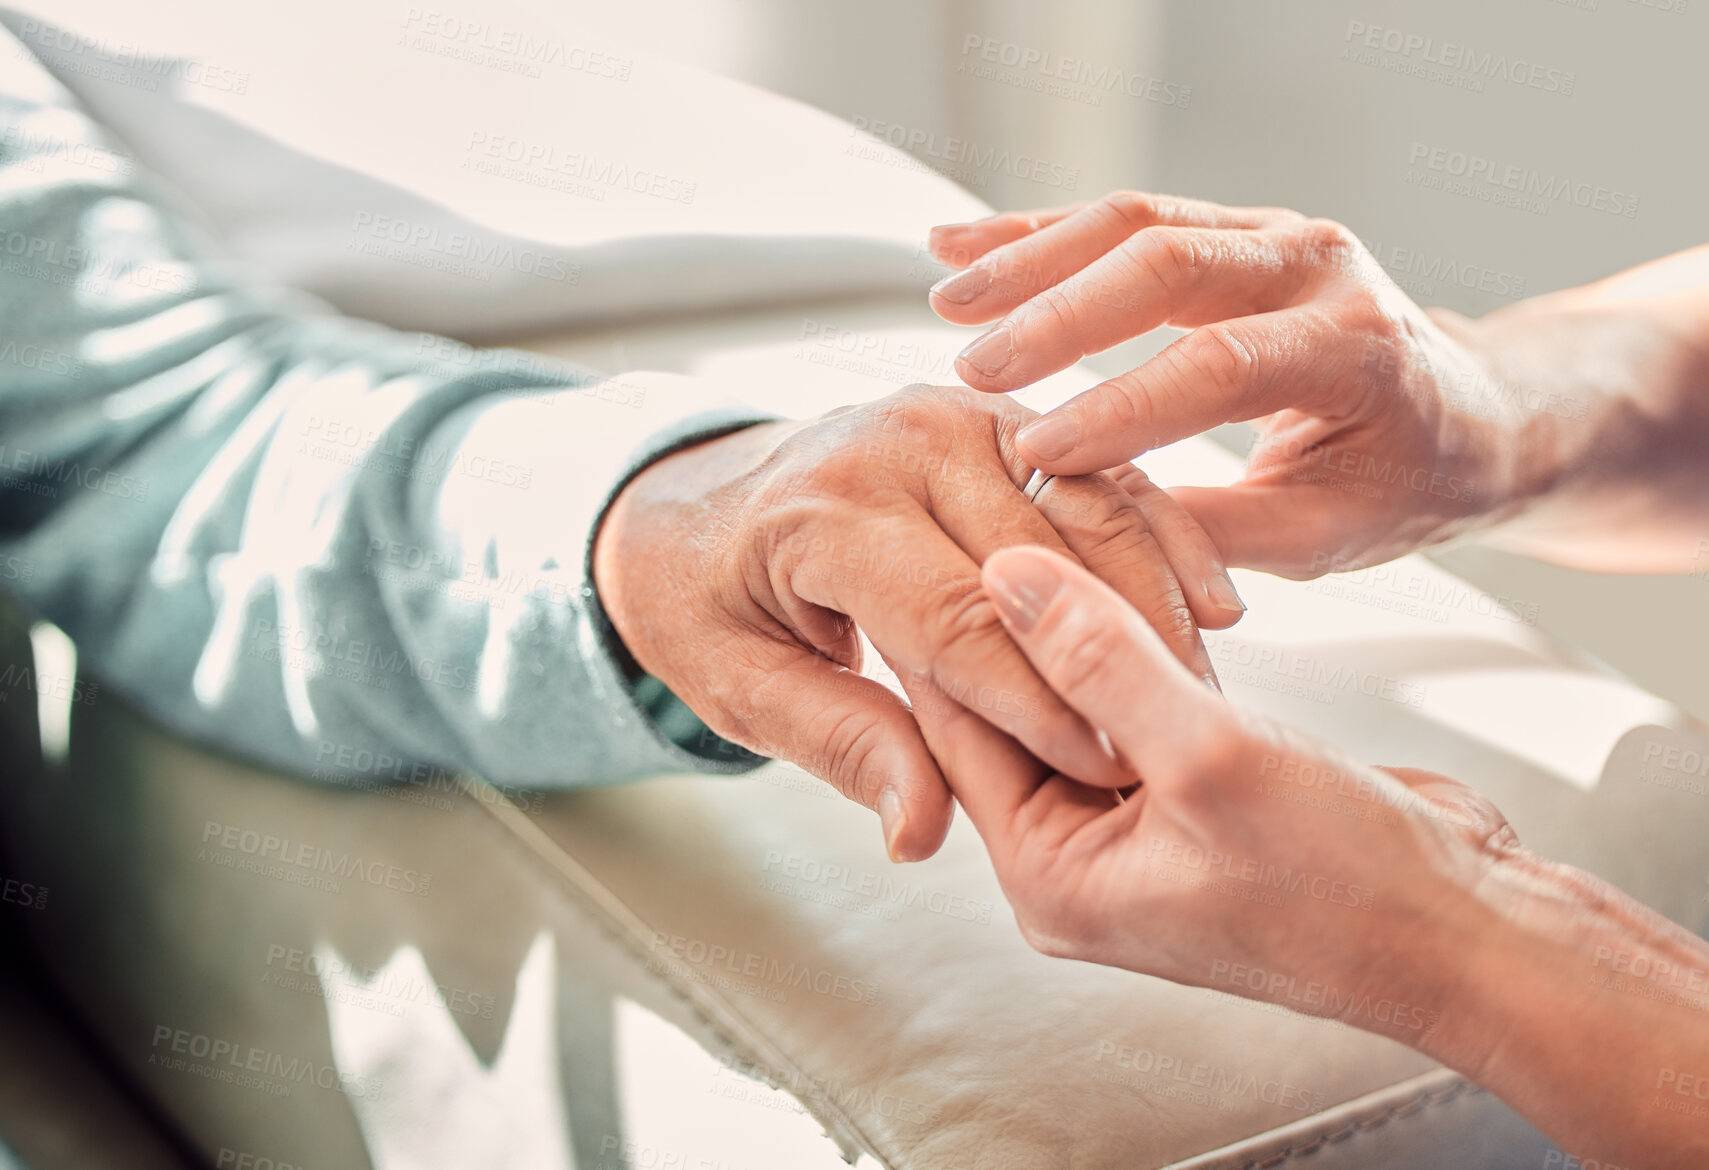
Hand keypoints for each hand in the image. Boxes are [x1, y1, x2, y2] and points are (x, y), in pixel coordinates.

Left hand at [591, 386, 1242, 861]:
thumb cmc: (708, 604)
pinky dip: (1157, 532)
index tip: (1104, 771)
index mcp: (826, 514)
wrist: (688, 505)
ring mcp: (954, 415)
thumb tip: (919, 830)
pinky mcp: (997, 416)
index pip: (956, 618)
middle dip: (1110, 656)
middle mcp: (898, 443)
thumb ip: (841, 745)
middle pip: (1039, 557)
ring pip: (1088, 501)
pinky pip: (1096, 471)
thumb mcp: (741, 687)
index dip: (1037, 702)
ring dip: (1154, 592)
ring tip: (1205, 680)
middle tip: (1175, 741)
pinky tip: (1209, 602)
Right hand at [927, 193, 1534, 576]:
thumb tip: (1096, 545)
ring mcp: (1273, 233)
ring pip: (1137, 221)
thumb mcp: (1324, 535)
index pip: (1220, 364)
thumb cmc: (1401, 484)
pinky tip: (963, 248)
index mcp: (1357, 346)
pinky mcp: (1230, 230)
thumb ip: (1214, 535)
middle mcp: (1318, 265)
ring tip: (949, 300)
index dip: (1120, 408)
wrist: (1466, 414)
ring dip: (1033, 258)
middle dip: (1058, 315)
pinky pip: (1127, 218)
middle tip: (973, 369)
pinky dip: (1039, 232)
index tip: (1036, 452)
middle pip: (1169, 261)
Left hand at [953, 541, 1508, 1023]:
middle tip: (996, 513)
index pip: (961, 734)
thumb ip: (1100, 662)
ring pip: (1080, 705)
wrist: (1473, 935)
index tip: (934, 536)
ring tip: (1059, 527)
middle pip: (1013, 716)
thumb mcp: (1210, 759)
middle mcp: (1077, 859)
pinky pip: (1141, 712)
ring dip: (1084, 628)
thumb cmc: (1349, 883)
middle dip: (1017, 622)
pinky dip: (1145, 653)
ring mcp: (1136, 832)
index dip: (948, 630)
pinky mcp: (1193, 801)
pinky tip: (1139, 579)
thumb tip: (1006, 575)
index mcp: (1050, 876)